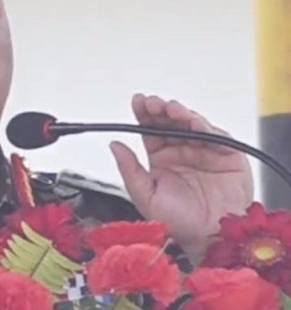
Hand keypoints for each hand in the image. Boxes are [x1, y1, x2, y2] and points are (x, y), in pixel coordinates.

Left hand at [110, 94, 253, 261]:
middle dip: (161, 109)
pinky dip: (208, 128)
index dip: (144, 114)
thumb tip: (114, 145)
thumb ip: (129, 170)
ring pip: (192, 124)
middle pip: (170, 122)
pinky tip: (196, 125)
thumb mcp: (145, 196)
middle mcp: (182, 151)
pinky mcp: (227, 156)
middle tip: (153, 104)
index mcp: (161, 158)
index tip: (138, 102)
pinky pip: (218, 137)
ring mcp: (204, 151)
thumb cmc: (179, 222)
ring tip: (172, 110)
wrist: (208, 238)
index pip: (150, 130)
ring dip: (182, 114)